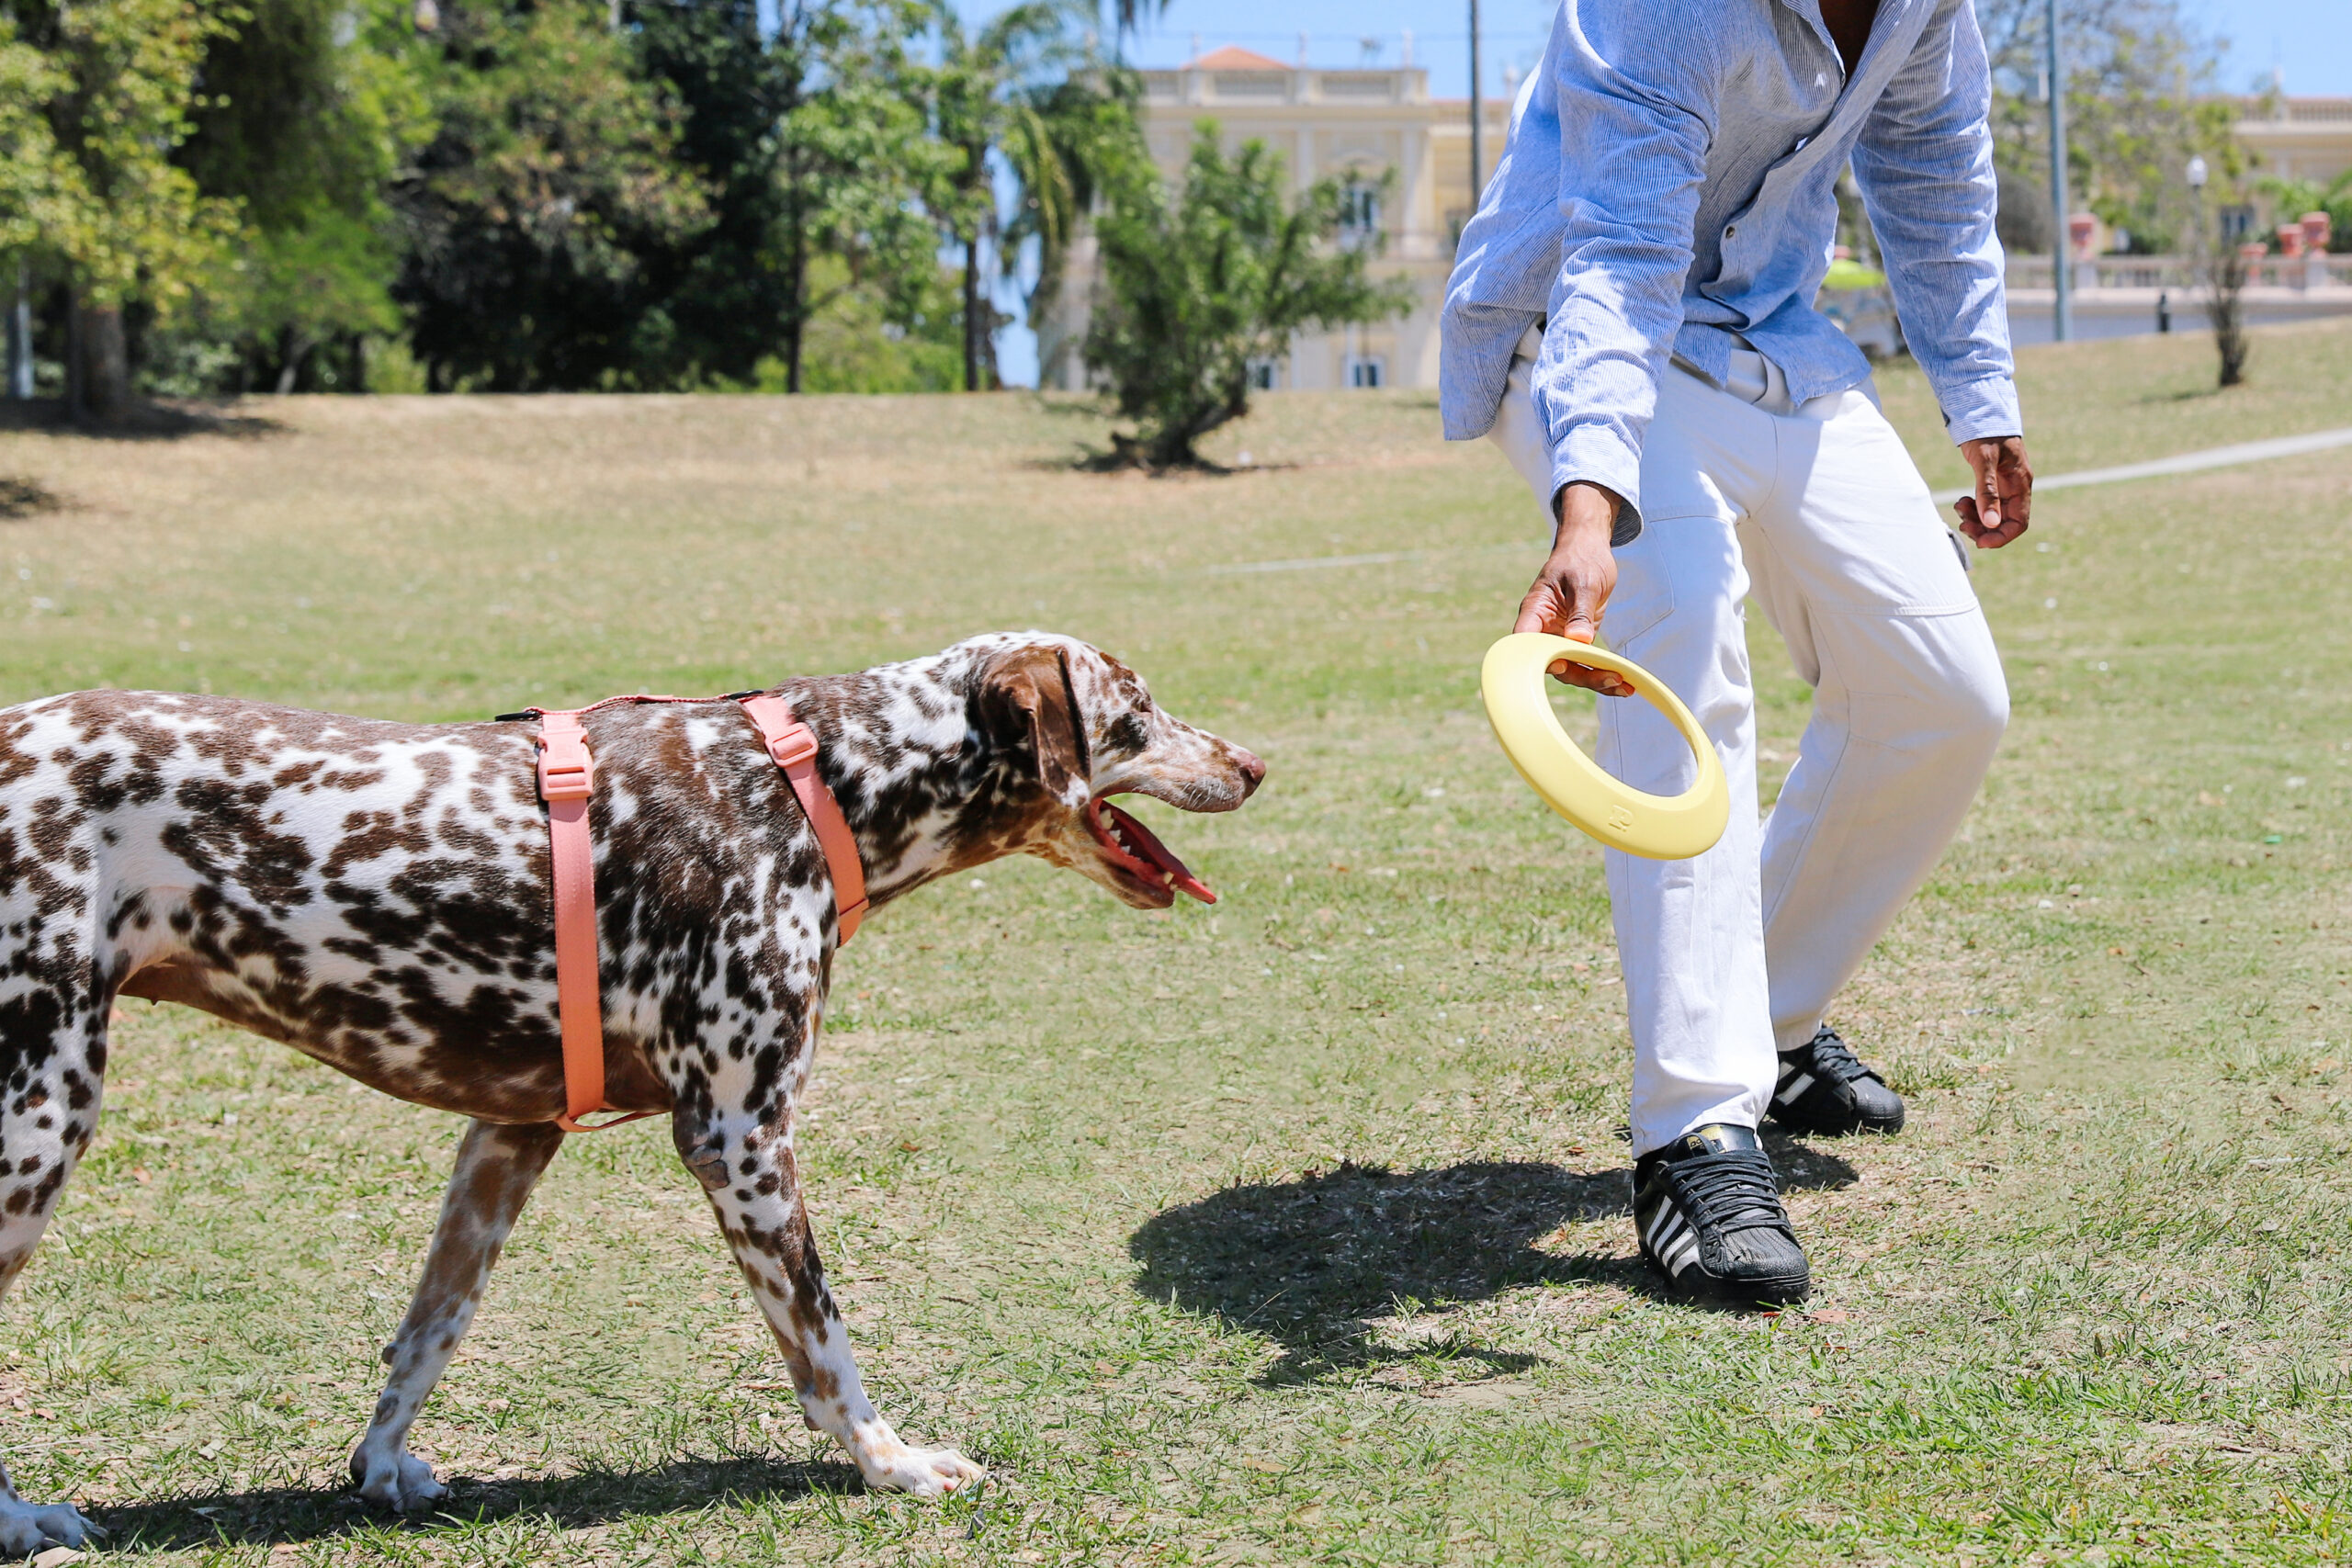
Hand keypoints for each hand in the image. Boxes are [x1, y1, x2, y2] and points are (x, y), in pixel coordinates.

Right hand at [1513, 482, 1631, 694]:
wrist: (1589, 548)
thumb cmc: (1580, 559)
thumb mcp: (1583, 581)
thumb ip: (1580, 612)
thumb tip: (1578, 641)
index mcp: (1535, 612)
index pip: (1526, 643)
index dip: (1538, 658)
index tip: (1562, 664)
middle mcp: (1543, 630)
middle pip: (1553, 663)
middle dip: (1582, 675)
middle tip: (1612, 678)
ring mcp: (1560, 637)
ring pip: (1572, 668)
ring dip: (1596, 680)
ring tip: (1624, 687)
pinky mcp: (1577, 640)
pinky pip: (1586, 663)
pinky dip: (1603, 672)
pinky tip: (1623, 684)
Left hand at [1955, 435, 2031, 547]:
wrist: (1982, 411)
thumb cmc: (1986, 432)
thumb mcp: (1984, 461)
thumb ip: (1988, 492)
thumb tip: (1991, 524)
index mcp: (2020, 484)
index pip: (2019, 522)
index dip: (2001, 537)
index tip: (1980, 541)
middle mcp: (2015, 487)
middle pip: (2005, 522)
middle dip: (1984, 529)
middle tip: (1962, 525)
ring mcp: (2005, 485)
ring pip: (1994, 515)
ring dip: (1976, 519)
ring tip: (1960, 508)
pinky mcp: (1993, 482)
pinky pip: (1986, 505)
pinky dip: (1973, 508)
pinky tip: (1962, 502)